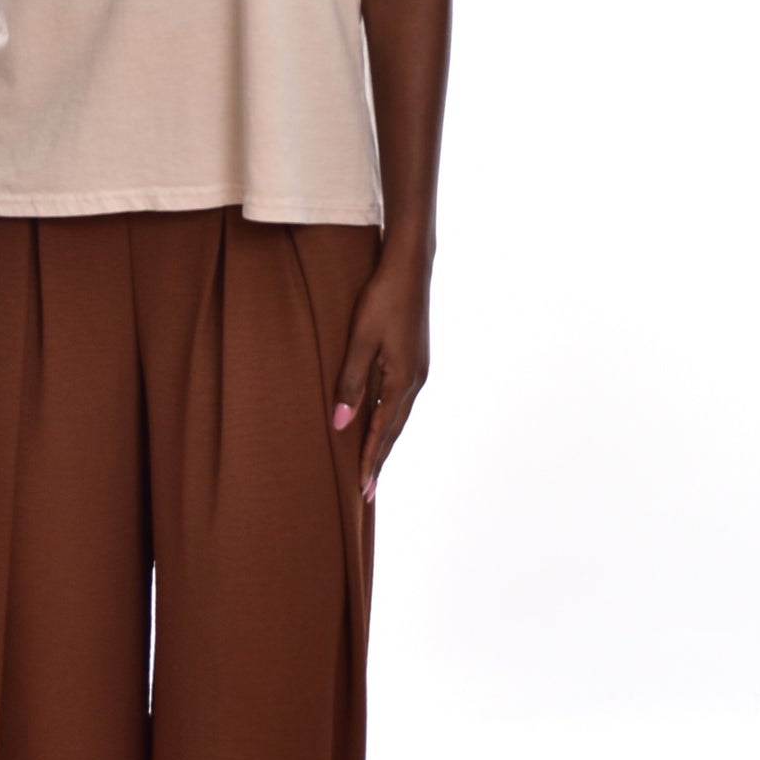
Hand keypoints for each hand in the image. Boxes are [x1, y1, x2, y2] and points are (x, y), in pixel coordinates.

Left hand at [331, 247, 432, 501]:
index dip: (370, 460)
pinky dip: (389, 419)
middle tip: (368, 491)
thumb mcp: (359, 341)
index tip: (362, 489)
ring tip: (373, 464)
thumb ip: (350, 383)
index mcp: (402, 381)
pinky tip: (382, 422)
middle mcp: (415, 381)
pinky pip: (400, 400)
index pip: (382, 431)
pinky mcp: (415, 359)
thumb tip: (340, 424)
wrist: (409, 268)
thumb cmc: (381, 299)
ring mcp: (418, 370)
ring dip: (385, 441)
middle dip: (379, 460)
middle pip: (394, 430)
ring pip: (398, 416)